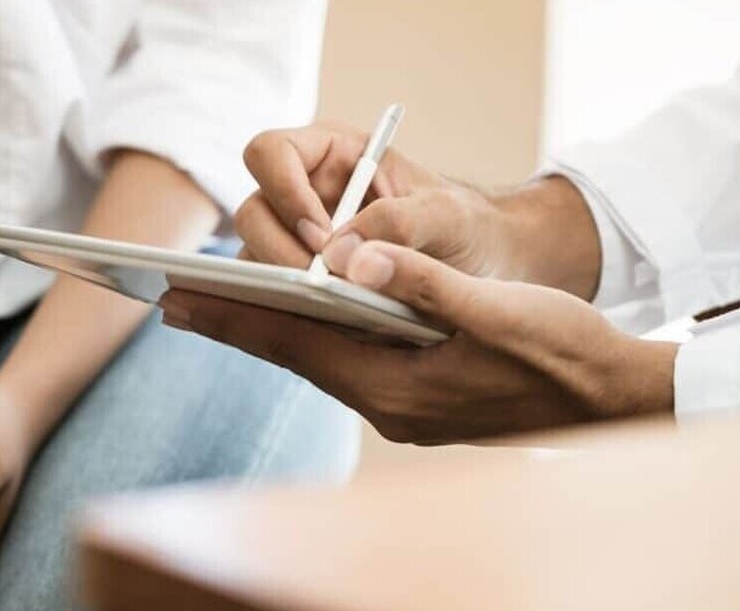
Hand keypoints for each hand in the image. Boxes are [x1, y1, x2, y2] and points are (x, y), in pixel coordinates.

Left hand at [160, 240, 676, 442]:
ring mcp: (404, 408)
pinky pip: (350, 364)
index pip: (295, 345)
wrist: (613, 399)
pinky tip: (302, 319)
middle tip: (176, 300)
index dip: (234, 319)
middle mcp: (389, 407)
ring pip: (321, 360)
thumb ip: (418, 282)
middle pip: (297, 355)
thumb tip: (347, 259)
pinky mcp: (421, 399)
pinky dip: (316, 337)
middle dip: (237, 324)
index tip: (178, 302)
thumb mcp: (493, 310)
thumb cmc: (562, 353)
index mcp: (396, 389)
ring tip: (223, 305)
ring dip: (273, 330)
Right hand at [235, 123, 602, 299]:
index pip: (270, 154)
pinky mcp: (303, 288)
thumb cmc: (468, 227)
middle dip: (280, 253)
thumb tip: (338, 252)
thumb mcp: (448, 217)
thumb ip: (399, 223)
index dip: (283, 191)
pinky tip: (329, 328)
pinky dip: (293, 314)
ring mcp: (298, 244)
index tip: (321, 237)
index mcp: (331, 156)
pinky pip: (274, 299)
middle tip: (322, 286)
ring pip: (253, 261)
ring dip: (283, 287)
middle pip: (252, 213)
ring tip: (330, 310)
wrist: (487, 271)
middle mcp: (304, 196)